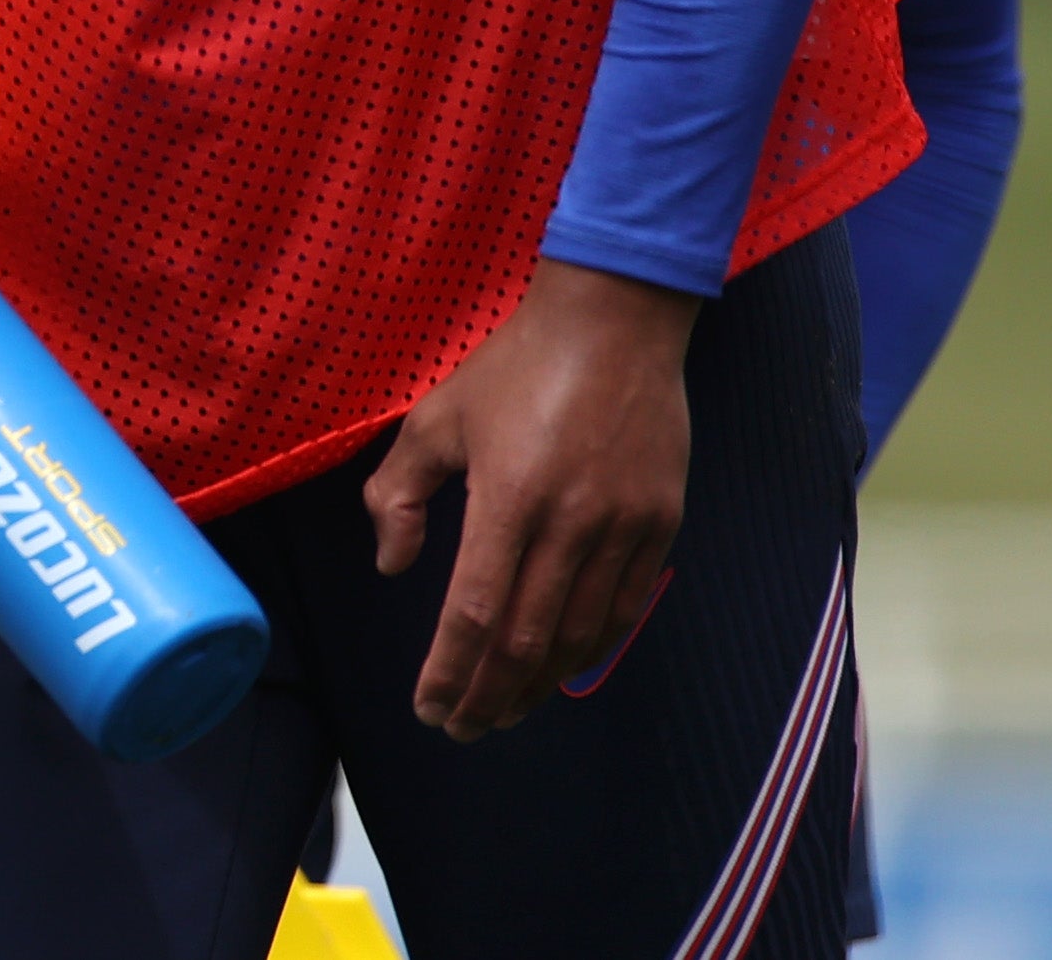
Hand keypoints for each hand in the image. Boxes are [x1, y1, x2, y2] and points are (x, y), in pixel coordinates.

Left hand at [365, 259, 698, 738]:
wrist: (614, 322)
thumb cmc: (514, 366)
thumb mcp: (436, 418)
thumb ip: (400, 493)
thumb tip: (390, 564)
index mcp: (508, 497)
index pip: (473, 611)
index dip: (450, 670)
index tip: (429, 708)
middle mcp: (571, 521)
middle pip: (526, 637)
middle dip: (491, 694)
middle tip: (464, 728)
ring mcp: (624, 525)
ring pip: (581, 633)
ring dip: (540, 683)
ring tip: (506, 711)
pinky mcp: (661, 522)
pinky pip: (625, 605)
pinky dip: (592, 647)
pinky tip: (564, 668)